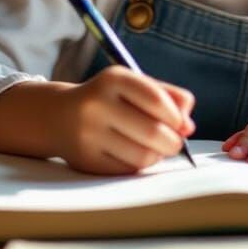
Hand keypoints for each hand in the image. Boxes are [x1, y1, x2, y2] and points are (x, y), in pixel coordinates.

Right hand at [51, 66, 194, 174]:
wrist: (59, 116)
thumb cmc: (109, 99)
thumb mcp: (134, 85)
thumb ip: (168, 97)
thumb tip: (188, 126)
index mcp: (113, 80)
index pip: (157, 100)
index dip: (176, 117)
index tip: (181, 123)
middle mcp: (97, 105)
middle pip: (153, 132)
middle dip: (174, 141)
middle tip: (175, 142)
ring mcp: (88, 134)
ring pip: (143, 156)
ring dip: (158, 155)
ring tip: (156, 148)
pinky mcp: (86, 160)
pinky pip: (128, 169)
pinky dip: (141, 164)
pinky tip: (136, 154)